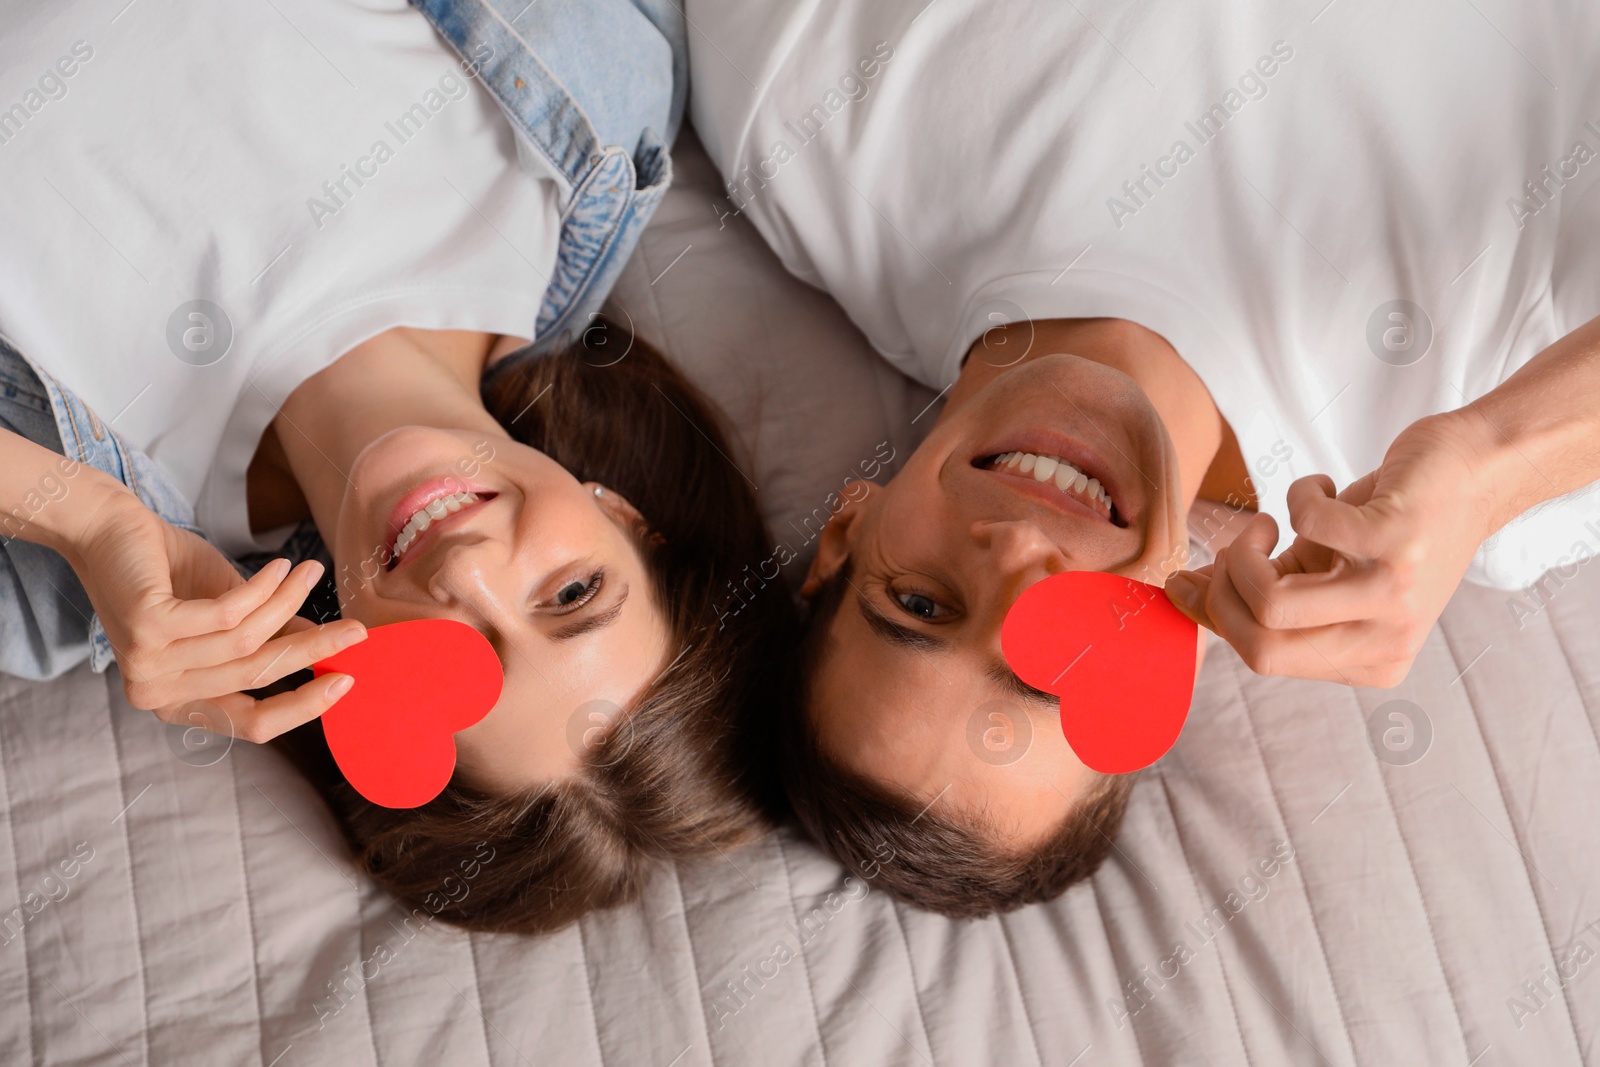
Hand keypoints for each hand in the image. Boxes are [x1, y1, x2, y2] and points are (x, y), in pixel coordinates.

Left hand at [60, 489, 365, 741]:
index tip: (346, 680)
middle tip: (356, 630)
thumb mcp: (227, 611)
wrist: (106, 529)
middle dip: (314, 650)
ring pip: (248, 641)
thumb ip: (270, 635)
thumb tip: (328, 648)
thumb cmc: (167, 573)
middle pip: (257, 678)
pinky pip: (229, 613)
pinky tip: (280, 566)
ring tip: (309, 571)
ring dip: (289, 602)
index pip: (252, 724)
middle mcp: (157, 695)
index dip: (304, 707)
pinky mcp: (149, 628)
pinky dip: (264, 588)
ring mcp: (149, 664)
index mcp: (177, 703)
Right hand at [1164, 414, 1492, 686]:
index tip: (1193, 575)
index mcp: (1370, 662)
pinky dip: (1296, 494)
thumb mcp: (1320, 572)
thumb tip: (1180, 593)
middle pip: (1260, 644)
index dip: (1215, 613)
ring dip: (1245, 549)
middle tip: (1238, 545)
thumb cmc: (1394, 523)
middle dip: (1224, 589)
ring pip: (1273, 603)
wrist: (1474, 474)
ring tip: (1265, 522)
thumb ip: (1258, 590)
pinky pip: (1307, 525)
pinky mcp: (1398, 539)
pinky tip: (1318, 486)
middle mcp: (1387, 641)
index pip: (1262, 658)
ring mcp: (1395, 594)